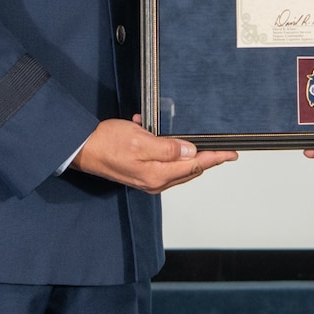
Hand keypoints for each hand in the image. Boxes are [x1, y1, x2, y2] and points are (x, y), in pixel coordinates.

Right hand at [70, 116, 235, 192]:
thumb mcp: (139, 140)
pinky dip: (165, 148)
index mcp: (157, 175)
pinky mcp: (141, 172)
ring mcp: (148, 179)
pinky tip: (154, 132)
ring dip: (182, 149)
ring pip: (178, 165)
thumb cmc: (106, 143)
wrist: (81, 149)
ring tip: (184, 135)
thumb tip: (190, 151)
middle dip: (205, 155)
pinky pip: (163, 161)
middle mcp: (155, 181)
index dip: (216, 157)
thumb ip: (167, 148)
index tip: (232, 153)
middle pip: (190, 168)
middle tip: (220, 146)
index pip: (196, 165)